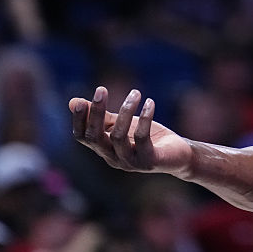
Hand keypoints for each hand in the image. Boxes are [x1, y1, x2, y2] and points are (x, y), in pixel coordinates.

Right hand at [70, 86, 191, 174]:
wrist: (179, 155)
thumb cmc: (149, 138)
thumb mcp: (123, 123)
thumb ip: (102, 116)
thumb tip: (73, 101)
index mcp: (104, 149)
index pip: (82, 137)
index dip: (78, 120)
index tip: (80, 101)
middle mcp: (113, 158)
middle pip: (95, 137)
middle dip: (96, 113)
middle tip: (102, 89)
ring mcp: (130, 162)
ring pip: (118, 136)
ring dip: (126, 111)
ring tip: (136, 93)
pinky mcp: (149, 161)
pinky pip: (142, 138)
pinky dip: (145, 118)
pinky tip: (150, 103)